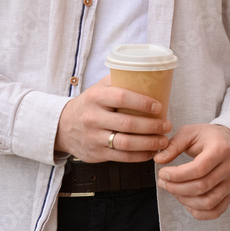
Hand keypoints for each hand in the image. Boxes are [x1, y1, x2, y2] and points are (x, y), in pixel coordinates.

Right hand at [54, 76, 171, 162]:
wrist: (62, 127)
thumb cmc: (88, 105)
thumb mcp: (97, 89)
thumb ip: (118, 81)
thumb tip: (147, 73)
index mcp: (95, 97)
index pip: (121, 97)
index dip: (142, 102)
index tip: (159, 106)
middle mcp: (93, 118)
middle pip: (127, 124)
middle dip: (151, 126)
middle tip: (167, 125)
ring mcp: (94, 137)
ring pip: (126, 144)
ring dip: (149, 143)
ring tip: (163, 140)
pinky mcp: (96, 154)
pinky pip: (122, 157)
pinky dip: (139, 156)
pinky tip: (151, 152)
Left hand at [153, 124, 229, 219]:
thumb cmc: (208, 137)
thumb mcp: (190, 132)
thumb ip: (174, 145)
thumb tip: (159, 159)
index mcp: (221, 149)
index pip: (199, 168)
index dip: (177, 175)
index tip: (162, 173)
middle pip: (202, 187)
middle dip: (176, 188)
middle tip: (162, 182)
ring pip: (208, 202)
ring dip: (185, 200)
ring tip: (173, 190)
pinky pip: (215, 211)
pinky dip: (198, 212)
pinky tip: (186, 201)